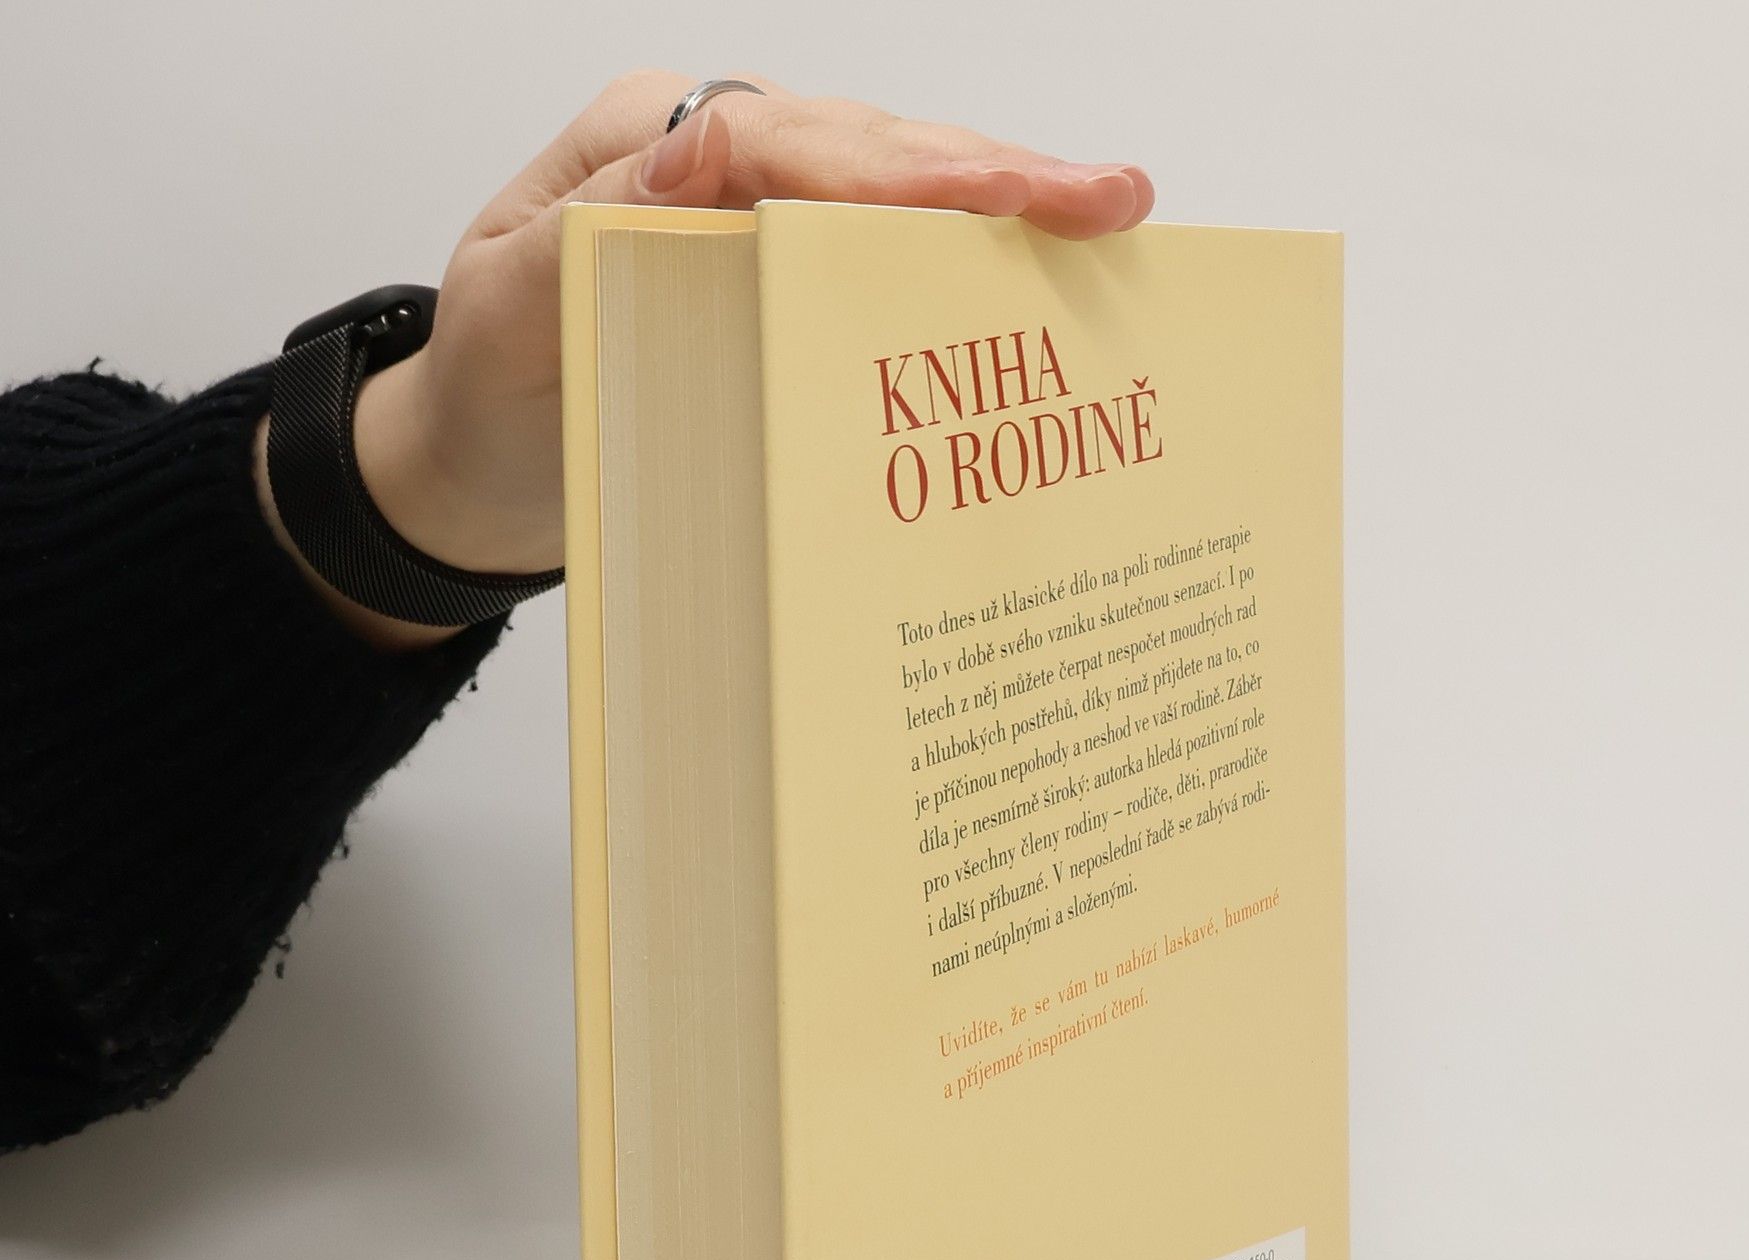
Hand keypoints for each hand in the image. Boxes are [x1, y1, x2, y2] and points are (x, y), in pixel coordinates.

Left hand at [260, 72, 1154, 648]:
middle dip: (992, 170)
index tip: (996, 191)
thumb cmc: (490, 392)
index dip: (899, 163)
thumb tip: (711, 165)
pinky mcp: (783, 288)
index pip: (788, 137)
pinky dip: (960, 268)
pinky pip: (881, 263)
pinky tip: (1033, 284)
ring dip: (998, 208)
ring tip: (1102, 220)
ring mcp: (758, 224)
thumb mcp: (513, 308)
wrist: (474, 469)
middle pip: (869, 149)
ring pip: (893, 194)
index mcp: (650, 149)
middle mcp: (714, 165)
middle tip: (1109, 199)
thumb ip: (601, 230)